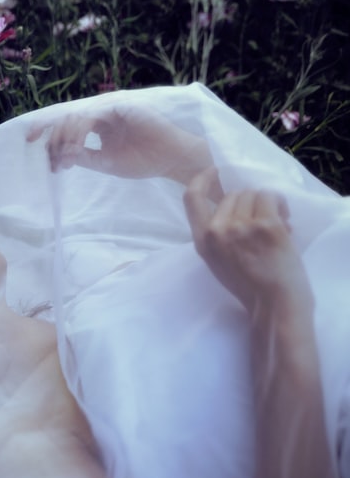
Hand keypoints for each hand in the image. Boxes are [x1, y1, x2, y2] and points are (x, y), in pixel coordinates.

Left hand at [26, 106, 212, 183]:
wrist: (172, 159)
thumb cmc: (143, 160)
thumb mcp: (104, 162)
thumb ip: (82, 156)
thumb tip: (58, 155)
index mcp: (97, 122)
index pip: (66, 121)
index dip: (46, 128)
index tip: (29, 141)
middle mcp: (101, 111)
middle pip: (66, 115)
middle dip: (49, 133)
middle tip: (41, 151)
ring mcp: (111, 106)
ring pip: (75, 115)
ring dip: (64, 138)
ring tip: (63, 159)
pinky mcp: (121, 105)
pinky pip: (91, 116)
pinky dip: (79, 133)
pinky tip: (75, 149)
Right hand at [183, 167, 311, 316]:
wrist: (274, 306)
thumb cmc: (250, 288)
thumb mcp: (218, 261)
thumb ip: (218, 235)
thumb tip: (238, 208)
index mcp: (203, 240)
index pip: (192, 198)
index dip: (202, 179)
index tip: (214, 171)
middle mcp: (218, 230)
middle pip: (234, 194)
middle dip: (250, 202)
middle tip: (263, 221)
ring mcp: (242, 227)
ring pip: (254, 193)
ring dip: (268, 204)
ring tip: (277, 224)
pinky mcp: (267, 226)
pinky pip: (272, 198)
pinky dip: (280, 205)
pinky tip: (285, 222)